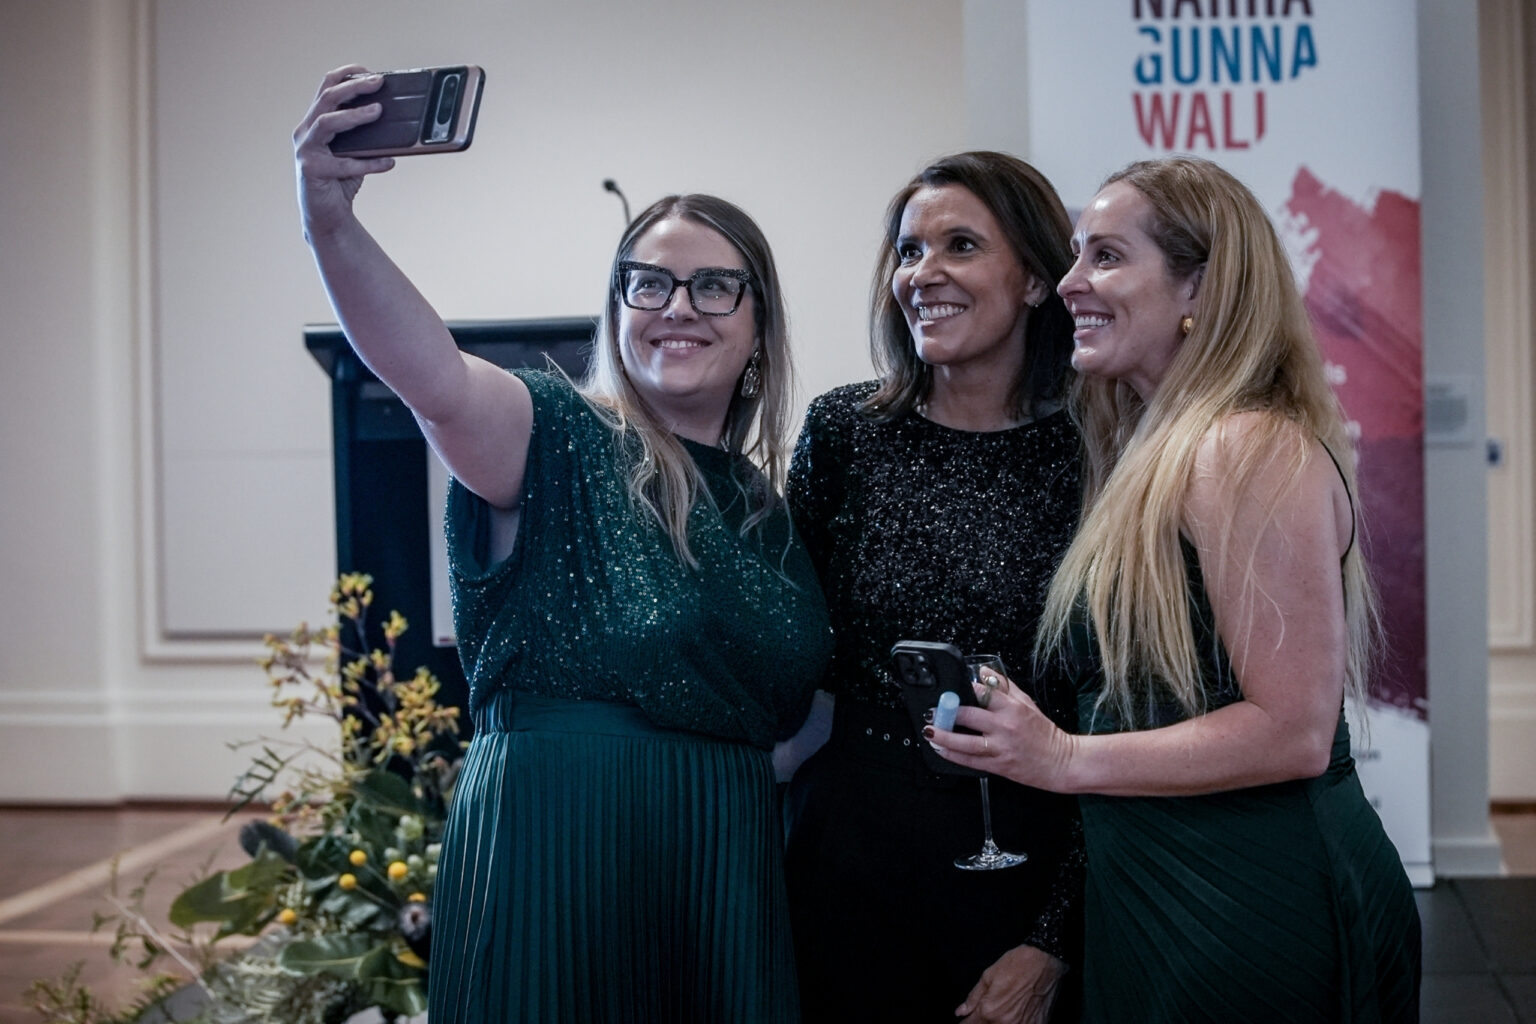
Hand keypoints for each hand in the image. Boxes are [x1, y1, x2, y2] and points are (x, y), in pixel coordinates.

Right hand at [293, 65, 396, 239]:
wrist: (326, 216)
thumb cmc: (341, 181)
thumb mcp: (356, 151)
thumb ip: (367, 136)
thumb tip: (397, 121)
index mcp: (315, 121)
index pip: (326, 87)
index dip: (346, 75)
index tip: (369, 71)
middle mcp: (305, 131)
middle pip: (326, 98)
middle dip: (353, 87)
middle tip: (379, 82)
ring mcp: (305, 150)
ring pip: (326, 122)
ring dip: (354, 115)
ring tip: (378, 111)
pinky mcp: (311, 170)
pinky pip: (343, 164)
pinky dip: (369, 163)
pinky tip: (389, 163)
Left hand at [925, 669, 1075, 790]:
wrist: (1061, 762)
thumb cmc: (1044, 733)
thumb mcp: (1026, 703)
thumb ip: (1004, 686)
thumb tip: (983, 671)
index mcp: (1013, 708)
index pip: (984, 693)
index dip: (964, 690)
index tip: (950, 689)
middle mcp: (1005, 726)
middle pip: (970, 716)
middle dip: (947, 712)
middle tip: (933, 710)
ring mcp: (1000, 747)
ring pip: (966, 742)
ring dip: (944, 736)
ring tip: (930, 731)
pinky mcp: (998, 765)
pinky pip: (970, 760)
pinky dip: (952, 755)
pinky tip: (940, 748)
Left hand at [955, 944, 1066, 1022]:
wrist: (1045, 961)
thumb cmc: (1017, 965)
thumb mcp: (988, 976)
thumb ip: (973, 998)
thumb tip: (960, 1011)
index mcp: (990, 1012)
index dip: (967, 1021)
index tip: (967, 1018)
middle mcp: (1005, 1023)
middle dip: (982, 1021)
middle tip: (991, 1008)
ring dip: (999, 1022)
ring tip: (1006, 1008)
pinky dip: (1017, 1022)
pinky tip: (1018, 1012)